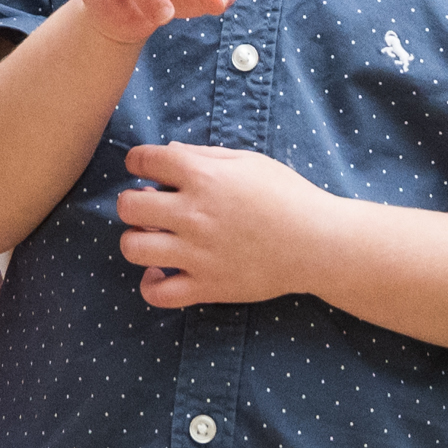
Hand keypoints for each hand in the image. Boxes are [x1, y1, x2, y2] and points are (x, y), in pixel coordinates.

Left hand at [114, 143, 334, 310]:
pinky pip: (157, 294)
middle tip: (148, 205)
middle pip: (128, 206)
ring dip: (136, 240)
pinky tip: (160, 272)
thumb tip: (169, 153)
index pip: (143, 160)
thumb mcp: (249, 161)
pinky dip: (151, 284)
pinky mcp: (207, 286)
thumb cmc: (288, 195)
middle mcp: (193, 214)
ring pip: (133, 248)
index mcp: (203, 176)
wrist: (319, 243)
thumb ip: (204, 155)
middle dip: (132, 202)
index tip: (144, 168)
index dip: (137, 161)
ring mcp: (197, 254)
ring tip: (153, 238)